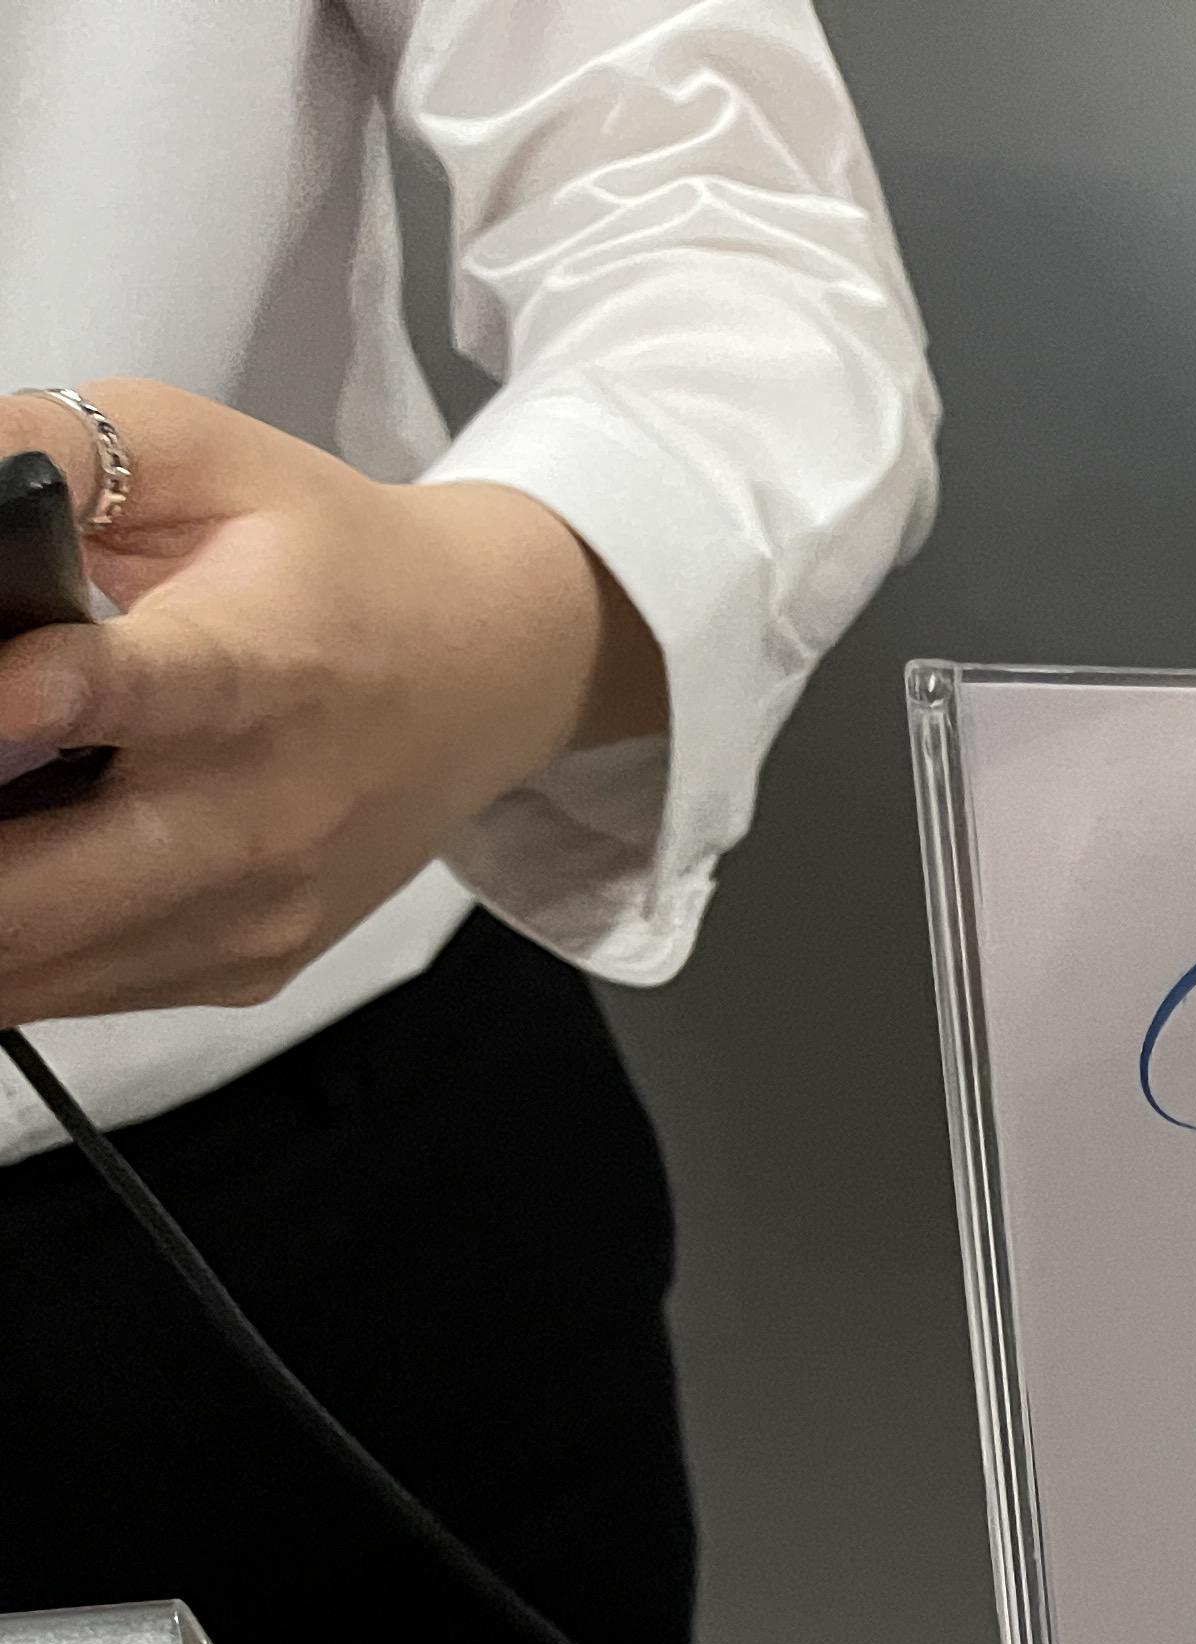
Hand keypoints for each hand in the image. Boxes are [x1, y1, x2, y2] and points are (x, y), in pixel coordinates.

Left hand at [0, 381, 664, 1022]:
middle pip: (44, 894)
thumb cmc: (335, 562)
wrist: (492, 674)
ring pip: (31, 966)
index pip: (142, 696)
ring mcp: (254, 910)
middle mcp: (265, 814)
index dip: (34, 704)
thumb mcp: (200, 453)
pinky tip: (13, 865)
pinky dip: (7, 943)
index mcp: (260, 666)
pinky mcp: (244, 965)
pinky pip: (69, 989)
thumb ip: (50, 446)